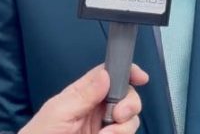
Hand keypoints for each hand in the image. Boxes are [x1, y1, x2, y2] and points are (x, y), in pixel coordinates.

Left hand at [19, 64, 147, 133]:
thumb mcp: (59, 112)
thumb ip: (83, 94)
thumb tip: (106, 75)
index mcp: (83, 94)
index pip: (110, 75)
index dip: (128, 72)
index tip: (141, 77)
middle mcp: (97, 110)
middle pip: (127, 97)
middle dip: (130, 104)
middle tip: (119, 116)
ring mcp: (104, 128)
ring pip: (130, 121)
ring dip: (124, 128)